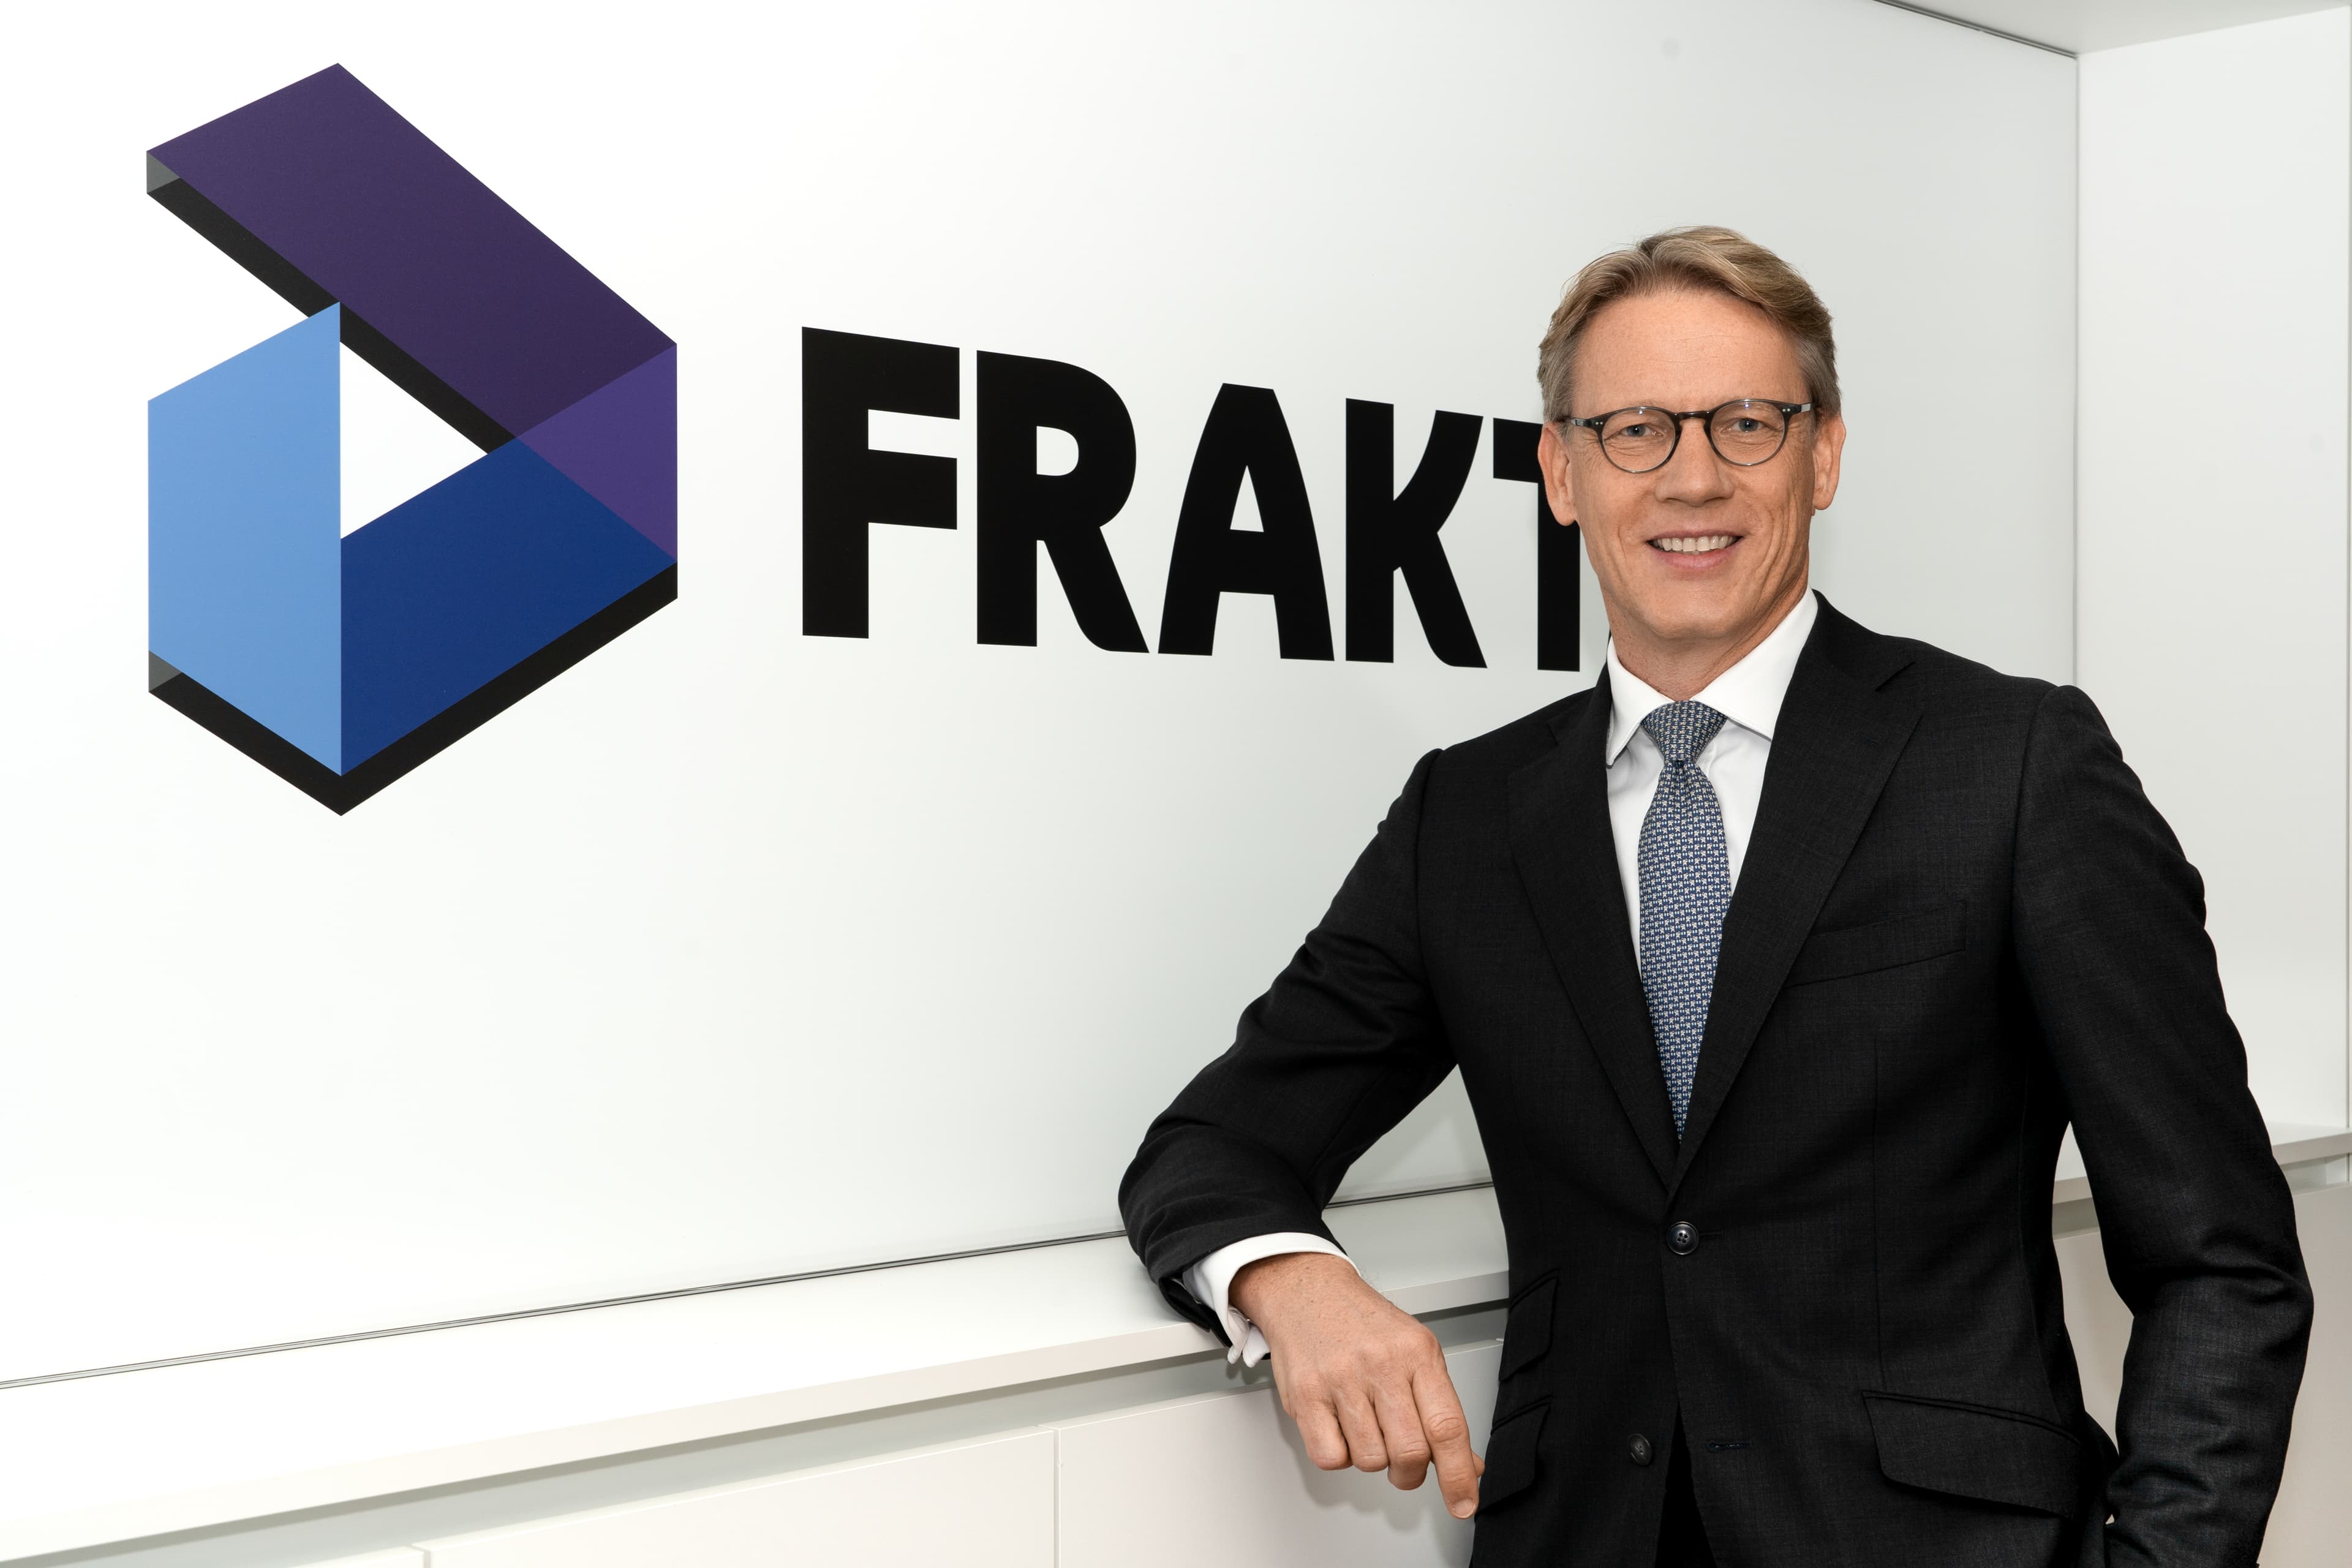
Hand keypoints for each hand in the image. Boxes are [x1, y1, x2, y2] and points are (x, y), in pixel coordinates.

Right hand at [1231, 1251, 1485, 1516]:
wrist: (1306, 1291)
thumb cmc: (1363, 1324)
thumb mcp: (1415, 1351)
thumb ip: (1440, 1408)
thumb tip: (1467, 1465)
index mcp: (1417, 1352)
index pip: (1447, 1425)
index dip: (1459, 1473)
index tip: (1464, 1503)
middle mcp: (1380, 1364)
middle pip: (1410, 1451)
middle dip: (1411, 1472)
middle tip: (1405, 1464)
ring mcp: (1340, 1379)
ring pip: (1370, 1460)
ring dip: (1372, 1457)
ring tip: (1365, 1426)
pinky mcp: (1305, 1396)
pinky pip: (1330, 1457)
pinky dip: (1339, 1454)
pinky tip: (1339, 1426)